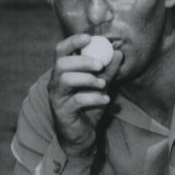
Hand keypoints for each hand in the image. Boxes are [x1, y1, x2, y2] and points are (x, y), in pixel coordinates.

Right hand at [48, 34, 122, 156]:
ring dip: (87, 79)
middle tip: (100, 65)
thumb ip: (108, 71)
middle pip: (61, 63)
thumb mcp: (101, 87)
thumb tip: (118, 52)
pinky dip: (93, 98)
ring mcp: (57, 97)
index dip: (73, 41)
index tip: (89, 38)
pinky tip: (105, 100)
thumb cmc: (89, 108)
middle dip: (82, 61)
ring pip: (65, 80)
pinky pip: (76, 100)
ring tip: (103, 85)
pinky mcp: (61, 112)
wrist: (83, 136)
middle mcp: (56, 82)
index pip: (61, 50)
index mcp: (63, 72)